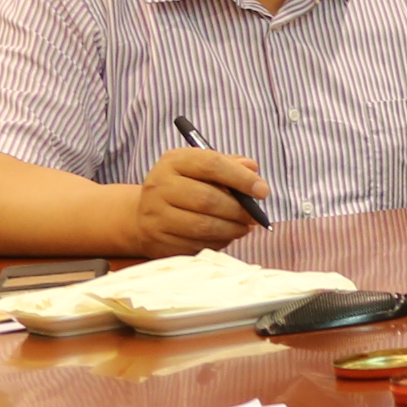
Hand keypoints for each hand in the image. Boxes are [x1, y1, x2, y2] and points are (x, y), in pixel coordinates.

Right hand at [133, 147, 264, 254]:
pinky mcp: (159, 240)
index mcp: (174, 161)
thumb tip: (252, 168)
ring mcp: (156, 215)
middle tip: (254, 216)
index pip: (211, 164)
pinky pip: (196, 245)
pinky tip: (225, 236)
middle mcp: (160, 186)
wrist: (144, 213)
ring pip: (203, 226)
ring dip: (232, 229)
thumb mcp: (201, 167)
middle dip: (239, 210)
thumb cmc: (183, 186)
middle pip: (207, 199)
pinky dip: (218, 243)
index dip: (241, 178)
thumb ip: (230, 164)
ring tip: (244, 227)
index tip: (262, 191)